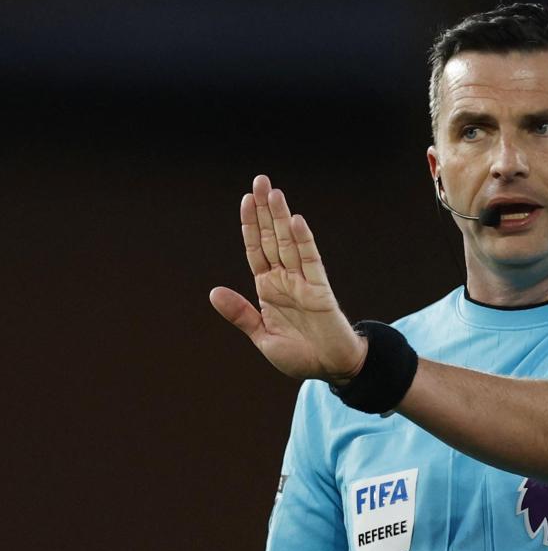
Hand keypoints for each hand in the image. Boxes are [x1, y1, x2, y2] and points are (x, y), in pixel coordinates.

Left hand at [210, 175, 366, 381]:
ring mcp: (303, 282)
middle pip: (272, 238)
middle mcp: (285, 280)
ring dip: (281, 217)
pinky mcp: (320, 289)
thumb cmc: (299, 356)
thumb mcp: (262, 338)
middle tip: (260, 180)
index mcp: (268, 289)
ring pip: (289, 243)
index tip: (246, 200)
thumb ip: (241, 314)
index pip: (256, 249)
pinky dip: (303, 241)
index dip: (251, 225)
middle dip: (266, 210)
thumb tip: (213, 291)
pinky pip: (310, 260)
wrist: (330, 370)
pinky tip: (296, 221)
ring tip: (274, 192)